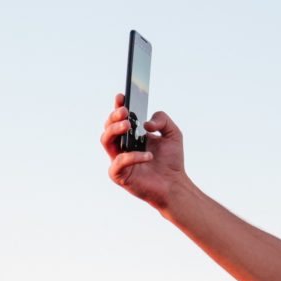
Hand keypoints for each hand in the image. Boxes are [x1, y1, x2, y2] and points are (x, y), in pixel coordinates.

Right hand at [100, 94, 187, 210]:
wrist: (175, 184)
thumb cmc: (171, 160)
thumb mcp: (173, 133)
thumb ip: (163, 120)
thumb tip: (146, 123)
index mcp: (132, 135)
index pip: (120, 118)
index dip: (118, 106)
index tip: (122, 96)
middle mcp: (122, 146)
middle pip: (108, 127)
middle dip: (114, 117)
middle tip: (126, 112)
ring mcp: (119, 160)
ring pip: (105, 141)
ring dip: (114, 130)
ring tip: (128, 125)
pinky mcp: (120, 175)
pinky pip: (118, 163)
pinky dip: (132, 156)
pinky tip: (148, 155)